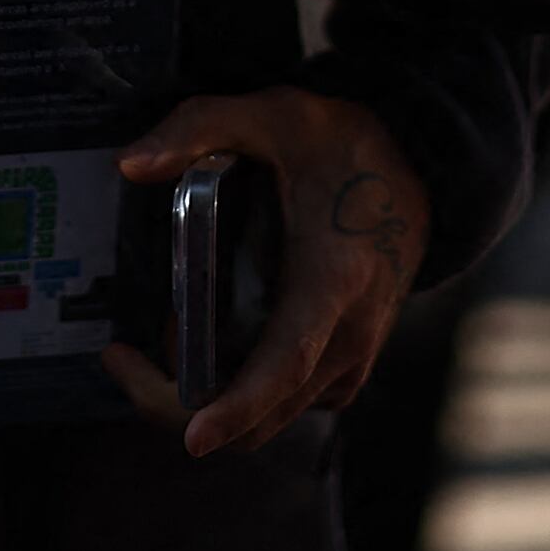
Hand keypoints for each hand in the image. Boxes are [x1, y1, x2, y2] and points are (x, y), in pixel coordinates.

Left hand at [108, 88, 423, 459]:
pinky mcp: (348, 366)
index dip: (237, 406)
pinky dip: (242, 395)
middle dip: (180, 404)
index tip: (194, 436)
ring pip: (271, 418)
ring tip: (170, 331)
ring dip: (208, 397)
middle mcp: (351, 335)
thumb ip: (199, 128)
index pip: (284, 363)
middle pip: (263, 412)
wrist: (422, 171)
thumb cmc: (346, 145)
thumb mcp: (275, 113)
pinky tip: (212, 341)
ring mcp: (353, 358)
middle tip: (127, 355)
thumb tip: (130, 165)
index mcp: (334, 280)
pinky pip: (288, 403)